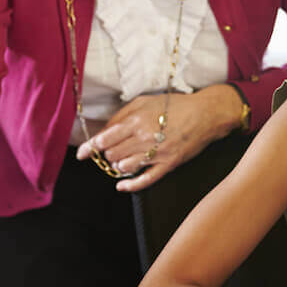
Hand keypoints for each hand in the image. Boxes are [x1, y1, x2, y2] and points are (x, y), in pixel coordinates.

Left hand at [75, 84, 241, 191]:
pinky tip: (122, 186)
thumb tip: (104, 130)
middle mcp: (144, 138)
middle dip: (107, 154)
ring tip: (122, 160)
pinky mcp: (168, 164)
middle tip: (111, 151)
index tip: (81, 154)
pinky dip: (130, 185)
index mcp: (137, 120)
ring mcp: (157, 153)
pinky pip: (145, 180)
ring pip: (124, 167)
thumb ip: (122, 114)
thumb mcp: (145, 101)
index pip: (105, 138)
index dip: (90, 148)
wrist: (206, 114)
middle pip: (112, 155)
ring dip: (118, 165)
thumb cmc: (175, 105)